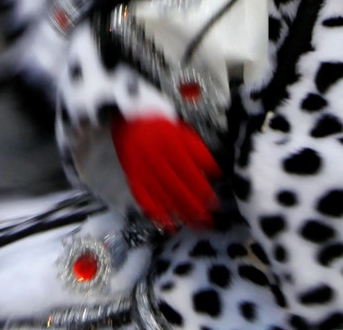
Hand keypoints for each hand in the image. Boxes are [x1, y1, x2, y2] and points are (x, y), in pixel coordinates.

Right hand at [111, 114, 219, 229]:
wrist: (126, 116)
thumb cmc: (157, 123)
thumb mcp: (181, 130)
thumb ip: (198, 151)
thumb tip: (216, 172)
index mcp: (170, 145)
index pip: (190, 174)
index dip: (203, 191)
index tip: (214, 204)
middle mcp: (156, 158)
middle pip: (177, 188)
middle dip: (194, 208)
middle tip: (207, 222)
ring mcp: (142, 168)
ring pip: (163, 196)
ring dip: (179, 213)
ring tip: (193, 226)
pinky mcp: (132, 176)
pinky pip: (143, 197)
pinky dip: (155, 213)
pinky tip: (167, 224)